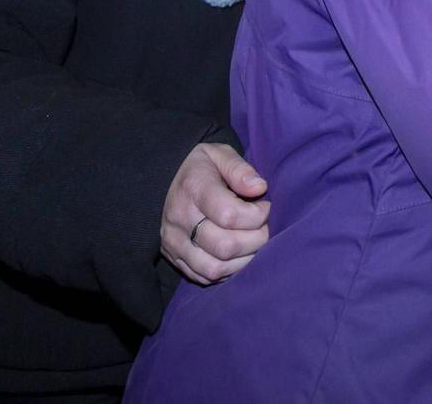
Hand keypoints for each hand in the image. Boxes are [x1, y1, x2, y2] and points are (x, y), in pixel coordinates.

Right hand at [160, 143, 270, 285]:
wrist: (165, 180)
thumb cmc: (202, 167)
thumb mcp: (220, 154)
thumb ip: (239, 169)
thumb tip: (259, 188)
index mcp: (193, 188)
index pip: (230, 215)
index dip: (257, 216)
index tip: (265, 207)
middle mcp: (179, 218)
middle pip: (225, 246)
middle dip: (255, 240)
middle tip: (264, 228)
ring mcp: (174, 242)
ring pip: (214, 268)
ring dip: (244, 261)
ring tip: (254, 243)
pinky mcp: (173, 258)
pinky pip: (205, 277)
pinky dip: (228, 271)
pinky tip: (239, 254)